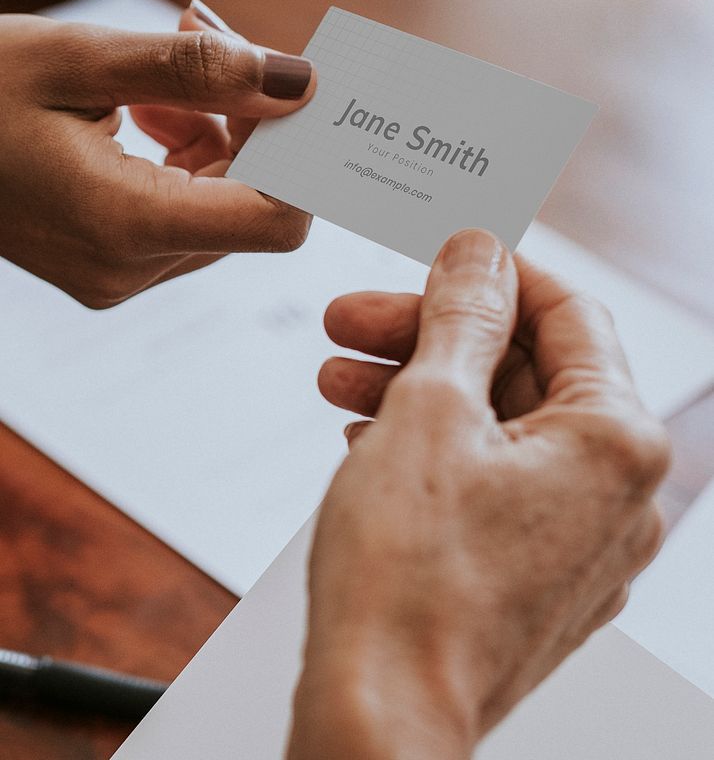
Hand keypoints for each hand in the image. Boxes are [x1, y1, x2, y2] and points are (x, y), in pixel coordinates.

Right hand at [0, 0, 315, 306]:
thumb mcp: (82, 57)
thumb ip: (203, 71)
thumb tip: (304, 83)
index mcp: (123, 224)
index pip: (277, 220)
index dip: (305, 156)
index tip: (296, 89)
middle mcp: (128, 268)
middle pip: (254, 206)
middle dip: (252, 123)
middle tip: (210, 39)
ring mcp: (118, 274)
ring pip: (222, 206)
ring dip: (216, 132)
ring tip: (158, 75)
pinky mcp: (110, 263)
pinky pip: (184, 210)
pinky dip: (186, 155)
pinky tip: (144, 107)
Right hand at [289, 230, 669, 759]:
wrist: (379, 720)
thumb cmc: (407, 581)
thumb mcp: (429, 408)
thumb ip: (463, 314)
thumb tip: (480, 251)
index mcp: (617, 443)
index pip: (568, 313)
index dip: (495, 272)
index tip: (440, 255)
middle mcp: (617, 495)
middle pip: (526, 371)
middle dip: (431, 335)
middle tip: (355, 320)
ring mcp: (578, 541)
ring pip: (500, 426)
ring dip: (418, 389)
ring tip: (337, 377)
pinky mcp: (536, 573)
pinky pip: (493, 480)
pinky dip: (433, 448)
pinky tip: (366, 435)